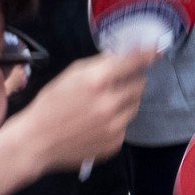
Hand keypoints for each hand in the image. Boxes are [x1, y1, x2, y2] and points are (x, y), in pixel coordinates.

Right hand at [13, 51, 150, 170]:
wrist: (37, 141)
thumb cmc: (51, 103)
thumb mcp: (71, 74)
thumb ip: (100, 63)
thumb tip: (123, 55)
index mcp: (98, 81)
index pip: (135, 62)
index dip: (148, 55)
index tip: (157, 51)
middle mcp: (111, 103)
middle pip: (140, 85)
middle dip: (131, 81)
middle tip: (116, 83)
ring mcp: (115, 126)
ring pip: (135, 106)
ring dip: (126, 101)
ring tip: (102, 105)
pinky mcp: (115, 143)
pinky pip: (126, 125)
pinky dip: (117, 121)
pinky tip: (97, 123)